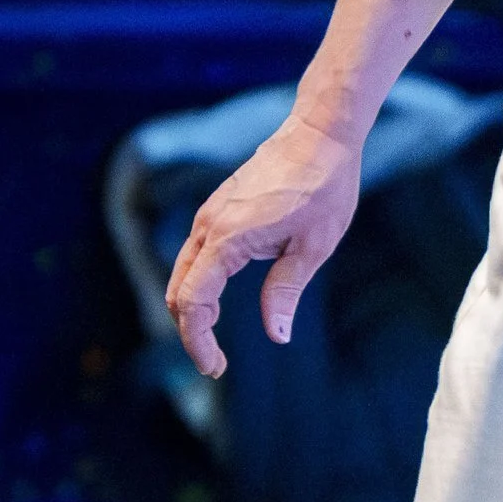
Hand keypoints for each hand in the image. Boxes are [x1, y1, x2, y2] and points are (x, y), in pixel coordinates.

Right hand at [165, 102, 365, 377]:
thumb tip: (277, 335)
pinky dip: (199, 285)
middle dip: (191, 331)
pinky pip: (196, 256)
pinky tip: (217, 303)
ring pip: (184, 273)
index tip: (215, 367)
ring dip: (192, 309)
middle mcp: (209, 226)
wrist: (318, 134)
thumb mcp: (313, 247)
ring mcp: (210, 215)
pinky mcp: (218, 210)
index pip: (194, 302)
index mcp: (228, 238)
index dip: (198, 340)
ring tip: (215, 343)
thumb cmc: (323, 188)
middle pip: (179, 291)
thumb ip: (286, 291)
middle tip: (215, 363)